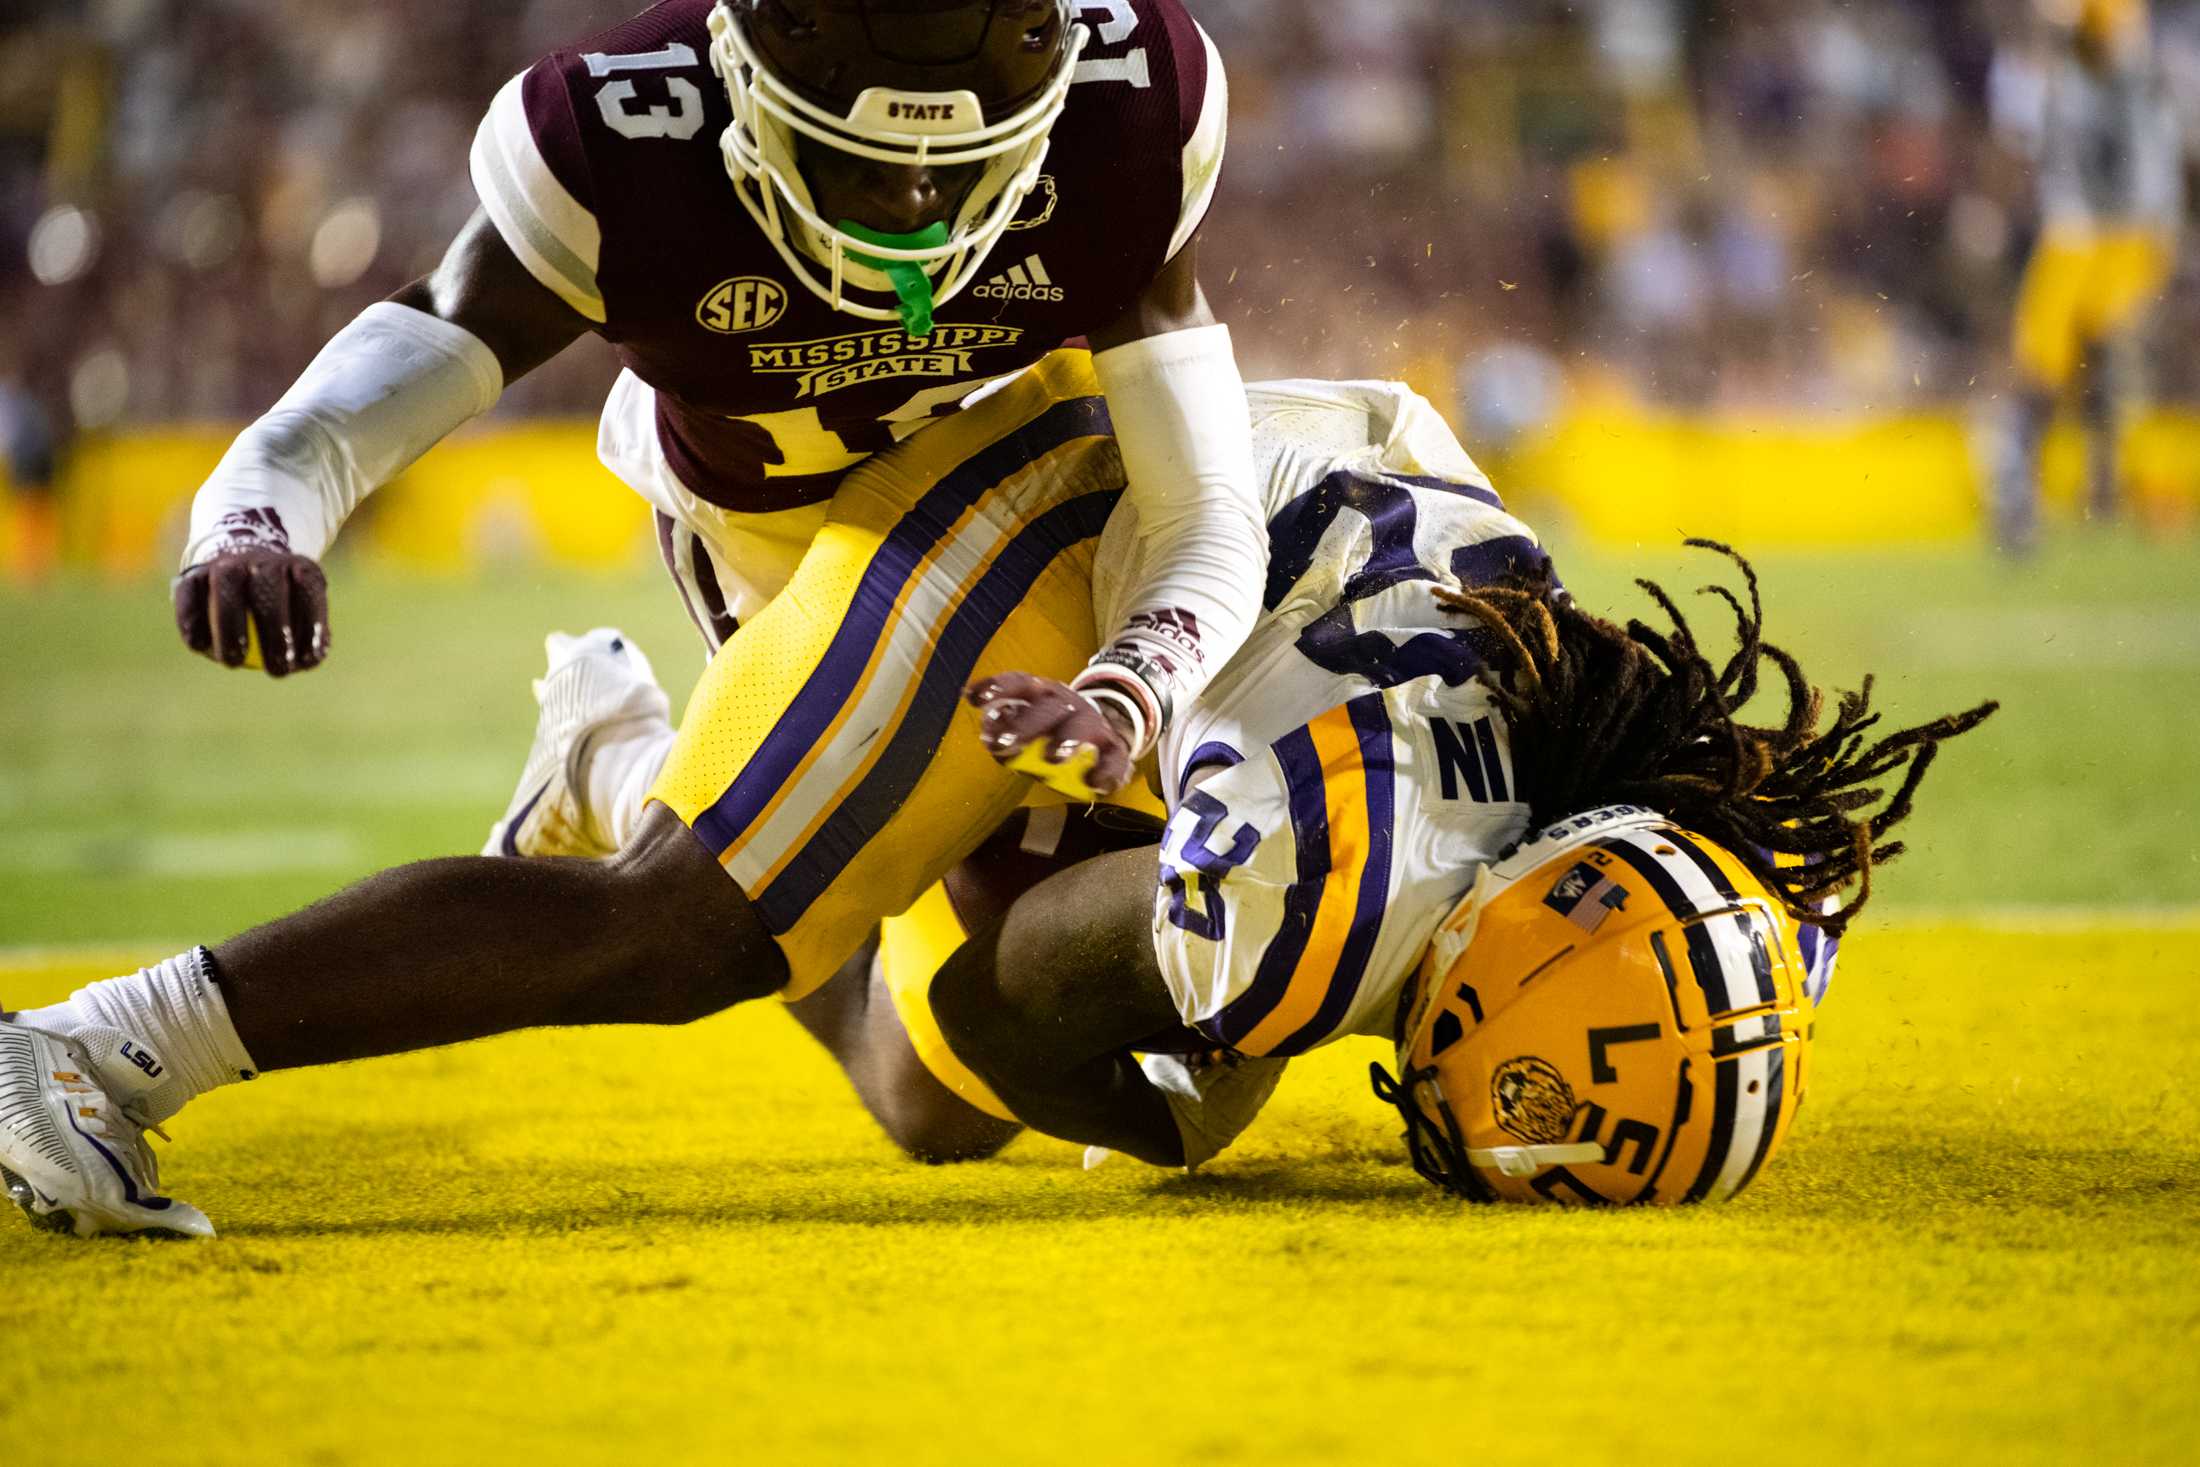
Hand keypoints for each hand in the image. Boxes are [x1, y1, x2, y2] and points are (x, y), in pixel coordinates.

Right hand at [173, 546, 329, 676]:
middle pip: (267, 593)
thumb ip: (309, 637)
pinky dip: (192, 621)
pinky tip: (199, 646)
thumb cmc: (283, 606)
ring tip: (233, 662)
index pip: (308, 593)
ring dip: (228, 628)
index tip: (306, 661)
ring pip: (225, 591)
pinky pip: (189, 595)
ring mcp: (225, 564)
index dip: (310, 627)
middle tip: (277, 670)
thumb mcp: (306, 615)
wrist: (242, 569)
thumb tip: (308, 661)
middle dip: (273, 634)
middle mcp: (263, 561)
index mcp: (299, 568)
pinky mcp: (192, 574)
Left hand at [963, 672, 1134, 799]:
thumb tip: (988, 736)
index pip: (1019, 682)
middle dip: (1025, 725)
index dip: (998, 688)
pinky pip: (1114, 758)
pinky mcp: (1114, 748)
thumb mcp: (1026, 723)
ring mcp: (1093, 724)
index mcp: (1042, 693)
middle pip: (1048, 707)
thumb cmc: (1052, 730)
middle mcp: (1067, 703)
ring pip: (1081, 726)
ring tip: (1053, 758)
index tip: (975, 699)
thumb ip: (1005, 728)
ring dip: (1066, 740)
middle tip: (1004, 745)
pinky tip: (1094, 784)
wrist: (1101, 734)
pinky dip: (1106, 771)